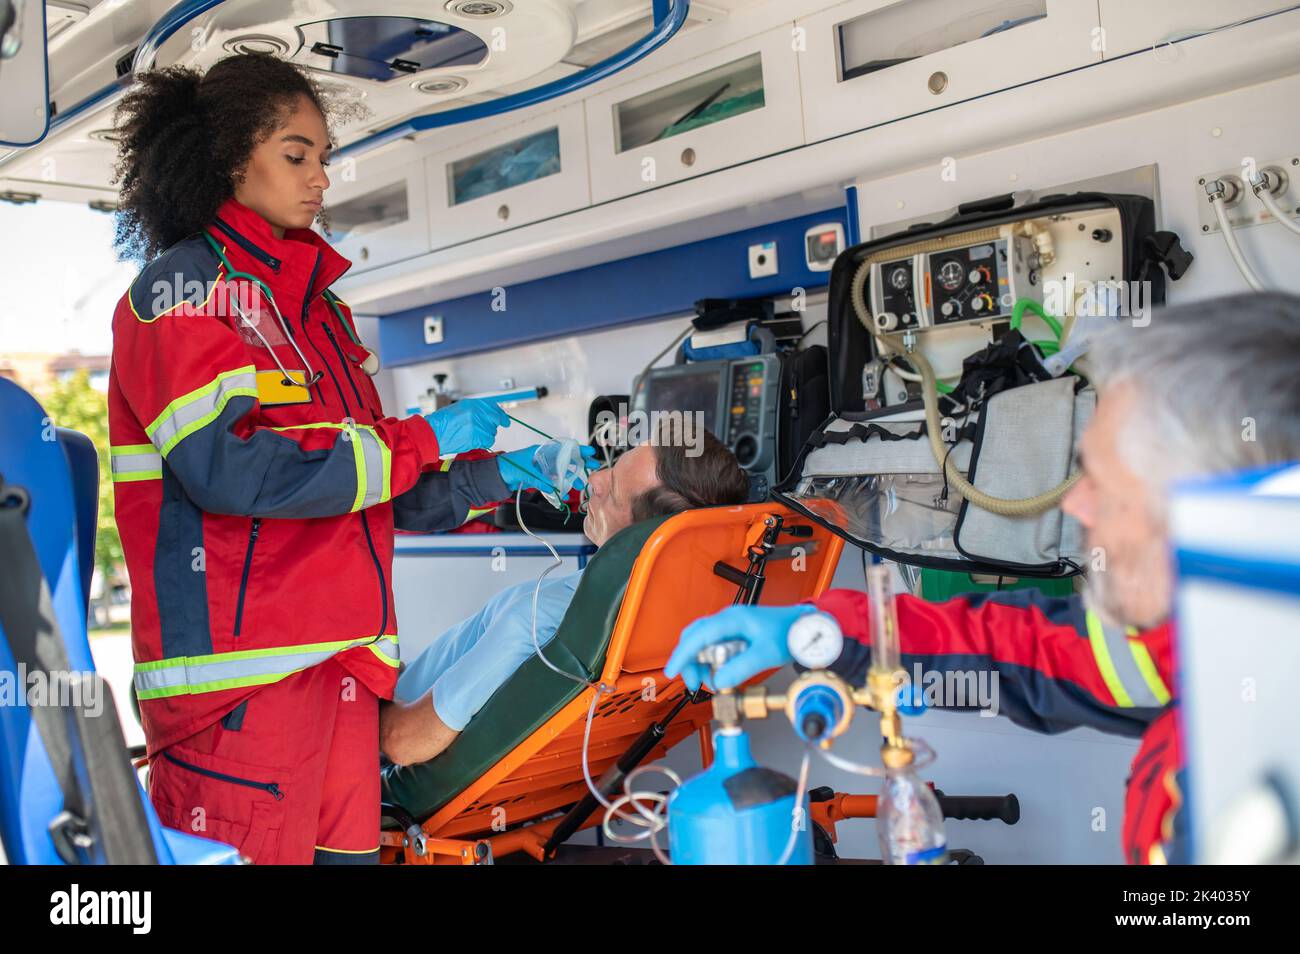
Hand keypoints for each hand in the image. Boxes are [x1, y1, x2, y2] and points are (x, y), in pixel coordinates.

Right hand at [425, 399, 508, 456]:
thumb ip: (474, 410)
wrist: (432, 434)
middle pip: (495, 419)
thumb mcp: (458, 409)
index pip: (492, 407)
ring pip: (492, 431)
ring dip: (486, 434)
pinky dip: (483, 442)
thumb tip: (488, 415)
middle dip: (496, 424)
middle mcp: (475, 412)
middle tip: (497, 426)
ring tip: (472, 435)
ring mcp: (477, 425)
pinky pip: (488, 441)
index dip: (500, 413)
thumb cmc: (441, 423)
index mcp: (471, 404)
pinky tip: (473, 441)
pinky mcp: (476, 437)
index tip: (504, 418)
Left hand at [497, 440, 598, 494]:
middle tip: (593, 468)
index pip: (564, 448)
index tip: (590, 452)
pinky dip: (560, 488)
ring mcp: (543, 469)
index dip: (578, 450)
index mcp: (543, 451)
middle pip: (566, 460)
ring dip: (571, 478)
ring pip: (562, 472)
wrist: (498, 476)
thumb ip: (540, 480)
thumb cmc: (509, 466)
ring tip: (579, 485)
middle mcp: (545, 458)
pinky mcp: (540, 478)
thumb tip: (552, 489)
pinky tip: (565, 494)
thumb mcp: (525, 471)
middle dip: (580, 464)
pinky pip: (554, 482)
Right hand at [665, 604, 817, 691]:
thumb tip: (718, 681)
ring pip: (702, 642)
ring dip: (700, 663)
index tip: (672, 672)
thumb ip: (741, 668)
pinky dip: (711, 661)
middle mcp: (727, 619)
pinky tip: (719, 673)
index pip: (697, 636)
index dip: (682, 655)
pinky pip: (714, 646)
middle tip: (694, 683)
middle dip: (689, 662)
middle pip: (694, 638)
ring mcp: (730, 625)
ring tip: (710, 682)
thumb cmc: (789, 633)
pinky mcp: (735, 633)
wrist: (806, 628)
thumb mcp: (766, 654)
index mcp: (732, 619)